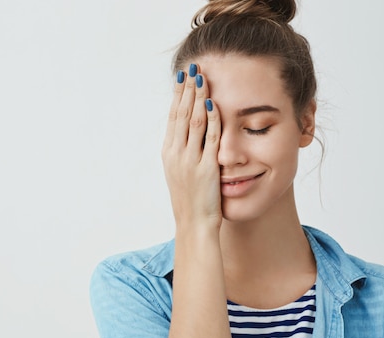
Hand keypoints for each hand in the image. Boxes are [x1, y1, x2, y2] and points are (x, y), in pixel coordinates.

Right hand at [162, 63, 221, 228]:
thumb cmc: (190, 200)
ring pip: (194, 122)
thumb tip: (187, 130)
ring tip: (202, 78)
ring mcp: (190, 160)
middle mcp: (176, 154)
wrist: (193, 224)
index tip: (182, 77)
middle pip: (182, 114)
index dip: (178, 95)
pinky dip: (212, 119)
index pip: (173, 117)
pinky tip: (215, 104)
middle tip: (193, 68)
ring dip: (199, 97)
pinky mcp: (206, 168)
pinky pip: (210, 138)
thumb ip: (182, 150)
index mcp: (168, 153)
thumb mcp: (180, 172)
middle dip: (187, 89)